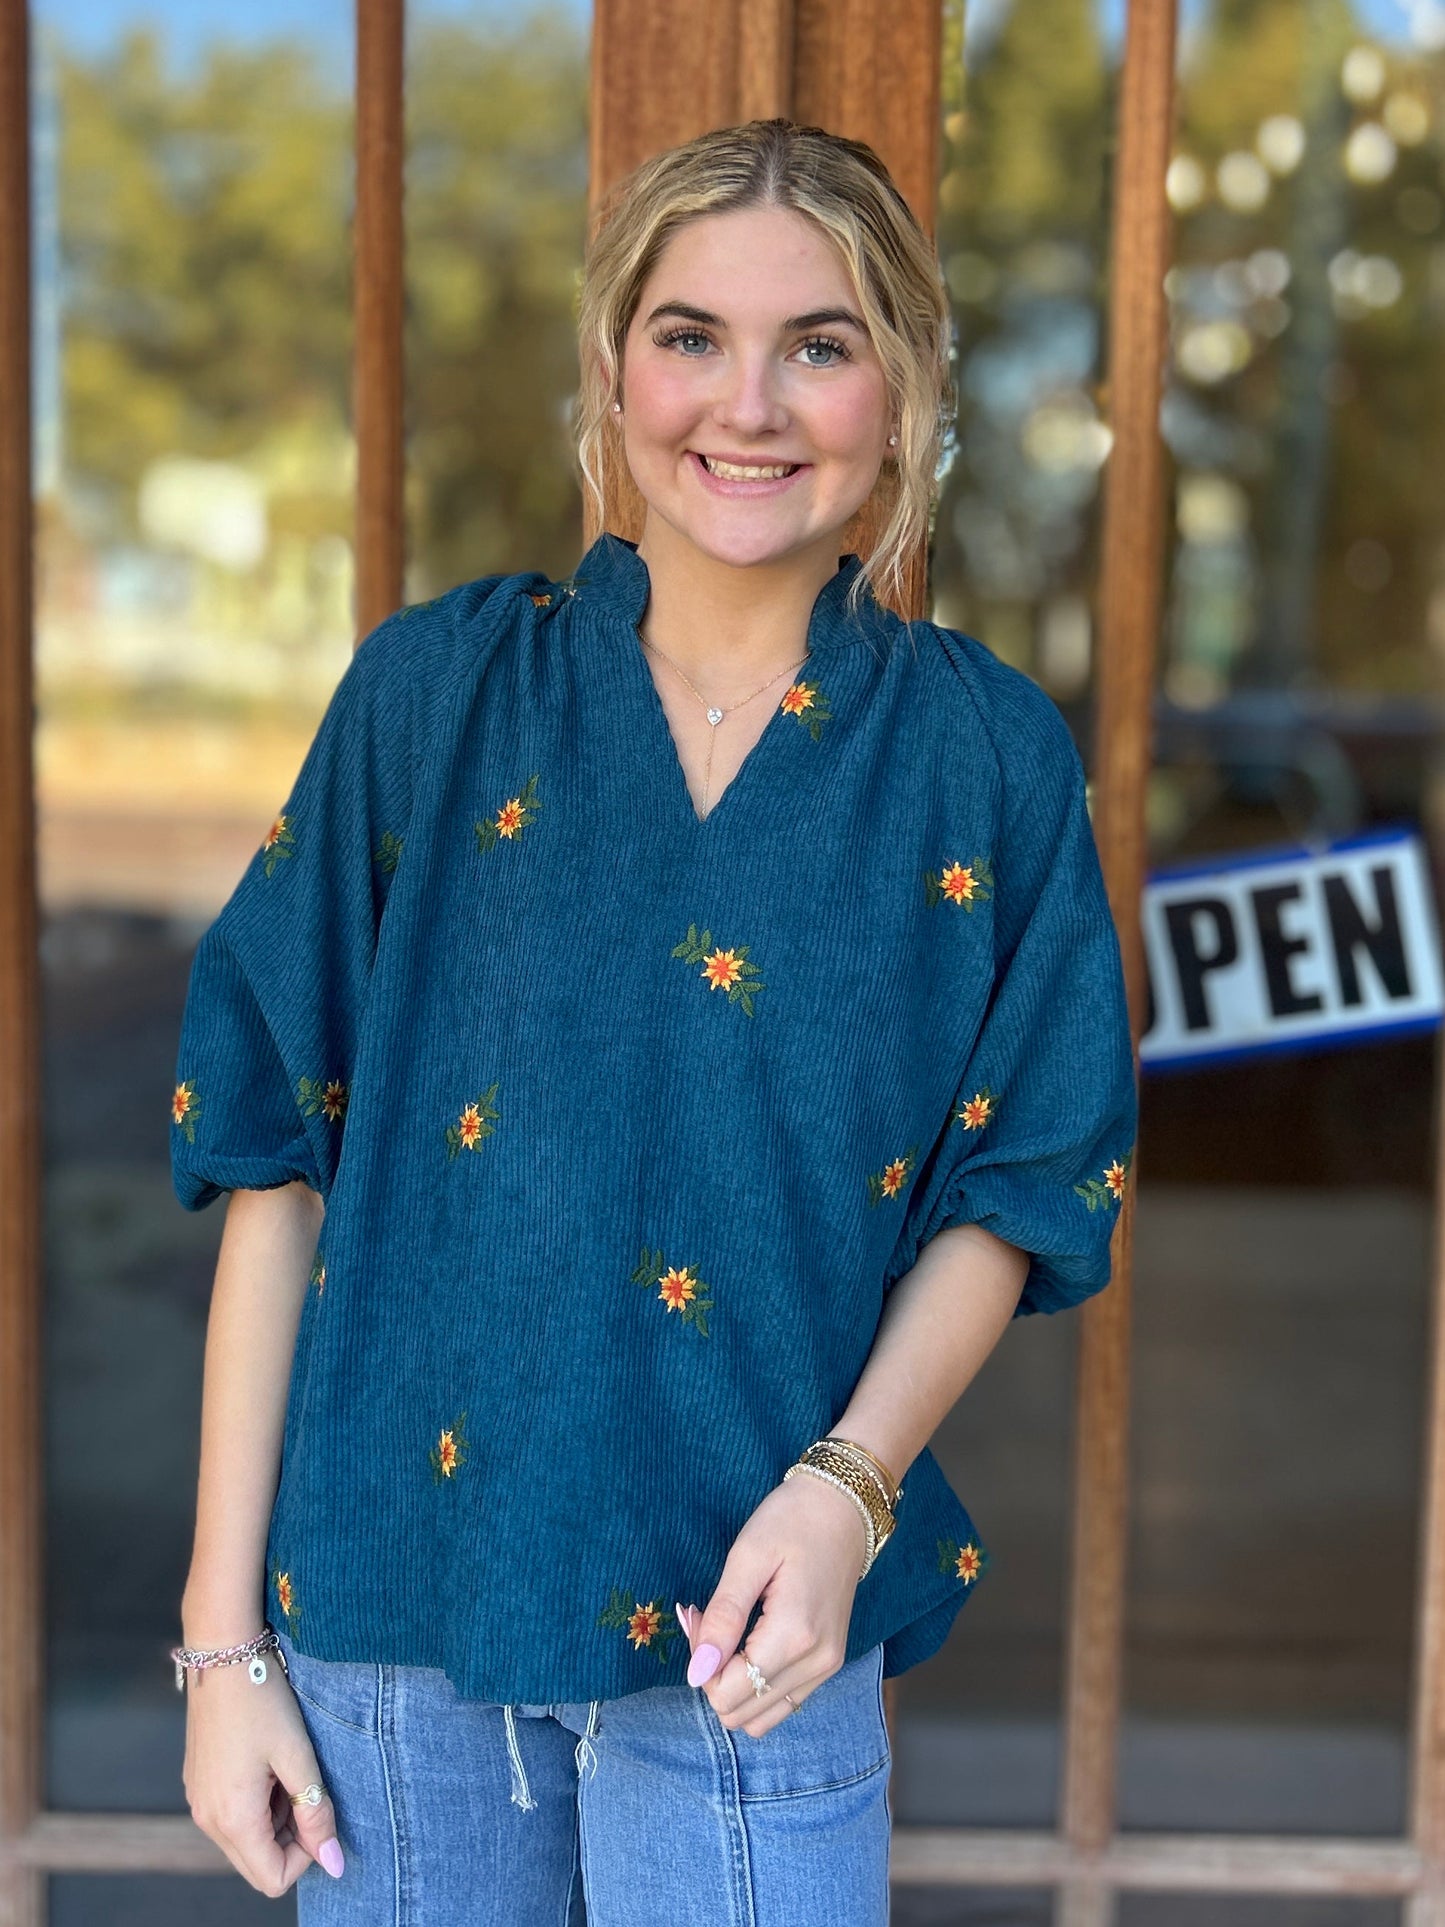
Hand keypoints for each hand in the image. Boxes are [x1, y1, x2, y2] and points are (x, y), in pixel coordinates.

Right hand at [181, 1650, 343, 1896]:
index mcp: (232, 1818)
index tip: (320, 1812)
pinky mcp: (197, 1784)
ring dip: (275, 1818)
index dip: (306, 1856)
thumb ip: (315, 1811)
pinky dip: (257, 1803)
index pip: (272, 1879)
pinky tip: (268, 1761)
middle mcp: (207, 1819)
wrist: (221, 1654)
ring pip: (245, 1839)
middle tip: (307, 1787)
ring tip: (287, 1767)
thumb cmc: (263, 1700)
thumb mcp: (297, 1754)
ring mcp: (198, 1801)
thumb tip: (334, 1863)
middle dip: (290, 1839)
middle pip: (256, 1863)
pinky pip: (231, 1815)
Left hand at [679, 1472, 868, 1737]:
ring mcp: (827, 1668)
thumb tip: (696, 1674)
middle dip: (713, 1675)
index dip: (700, 1664)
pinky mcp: (829, 1664)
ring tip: (727, 1635)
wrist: (843, 1507)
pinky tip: (749, 1644)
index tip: (696, 1617)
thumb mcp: (747, 1557)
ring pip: (761, 1717)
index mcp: (795, 1637)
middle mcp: (816, 1663)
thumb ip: (722, 1617)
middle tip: (708, 1622)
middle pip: (741, 1712)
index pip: (728, 1693)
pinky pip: (782, 1702)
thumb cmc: (792, 1521)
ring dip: (733, 1686)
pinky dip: (757, 1685)